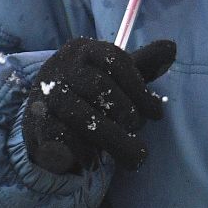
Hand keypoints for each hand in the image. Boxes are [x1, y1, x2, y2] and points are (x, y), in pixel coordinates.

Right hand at [22, 38, 175, 174]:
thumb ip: (142, 65)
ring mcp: (45, 94)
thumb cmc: (88, 94)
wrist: (44, 119)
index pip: (116, 60)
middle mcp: (60, 66)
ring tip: (133, 156)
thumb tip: (171, 48)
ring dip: (113, 139)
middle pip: (100, 87)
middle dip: (127, 114)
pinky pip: (63, 138)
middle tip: (138, 131)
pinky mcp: (36, 124)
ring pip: (83, 115)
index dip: (140, 89)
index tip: (156, 114)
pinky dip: (84, 152)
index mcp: (82, 49)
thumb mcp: (115, 77)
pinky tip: (95, 159)